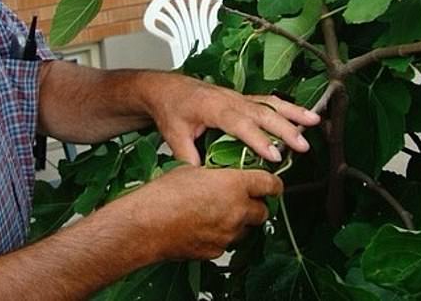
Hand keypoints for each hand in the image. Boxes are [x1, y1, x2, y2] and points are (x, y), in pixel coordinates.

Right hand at [128, 165, 282, 260]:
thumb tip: (219, 174)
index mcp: (235, 185)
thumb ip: (215, 173)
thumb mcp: (192, 169)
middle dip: (255, 204)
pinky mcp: (217, 251)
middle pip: (263, 210)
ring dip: (239, 220)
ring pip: (246, 228)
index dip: (273, 183)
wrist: (147, 224)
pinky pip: (228, 242)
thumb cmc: (165, 194)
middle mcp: (237, 211)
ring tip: (218, 211)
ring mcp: (228, 234)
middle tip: (242, 197)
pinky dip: (223, 234)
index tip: (273, 183)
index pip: (270, 184)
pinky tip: (205, 225)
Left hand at [143, 74, 320, 165]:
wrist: (167, 88)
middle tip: (302, 146)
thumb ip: (189, 157)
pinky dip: (288, 108)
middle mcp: (230, 99)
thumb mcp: (174, 135)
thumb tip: (205, 179)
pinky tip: (305, 116)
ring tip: (314, 122)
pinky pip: (268, 102)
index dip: (257, 139)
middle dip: (283, 129)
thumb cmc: (171, 109)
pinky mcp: (243, 99)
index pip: (239, 124)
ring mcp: (238, 97)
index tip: (274, 155)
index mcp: (212, 107)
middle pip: (261, 112)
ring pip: (269, 103)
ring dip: (292, 113)